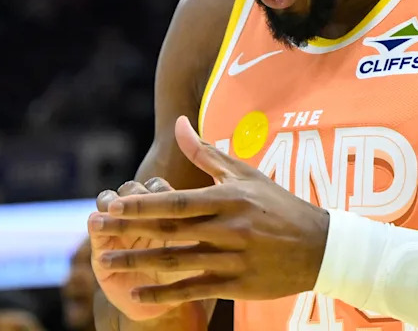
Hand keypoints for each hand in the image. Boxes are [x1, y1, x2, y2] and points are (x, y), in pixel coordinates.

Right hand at [88, 177, 202, 320]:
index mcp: (162, 208)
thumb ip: (197, 232)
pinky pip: (95, 228)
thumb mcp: (194, 253)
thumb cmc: (186, 275)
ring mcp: (117, 226)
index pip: (157, 187)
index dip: (157, 189)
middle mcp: (138, 213)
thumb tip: (210, 209)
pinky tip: (96, 223)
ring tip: (112, 209)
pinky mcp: (101, 245)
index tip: (161, 194)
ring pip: (108, 201)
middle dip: (132, 194)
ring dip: (110, 202)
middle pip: (131, 189)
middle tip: (135, 201)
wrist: (162, 308)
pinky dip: (96, 224)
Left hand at [93, 116, 329, 305]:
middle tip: (95, 230)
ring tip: (107, 263)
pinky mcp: (239, 285)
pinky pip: (195, 289)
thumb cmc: (280, 206)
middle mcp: (230, 227)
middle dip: (129, 231)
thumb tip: (178, 123)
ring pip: (178, 261)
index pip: (177, 201)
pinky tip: (139, 294)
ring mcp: (234, 258)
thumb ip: (207, 153)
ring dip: (139, 263)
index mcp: (229, 198)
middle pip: (170, 230)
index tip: (111, 205)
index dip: (141, 205)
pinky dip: (165, 293)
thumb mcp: (247, 175)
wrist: (322, 248)